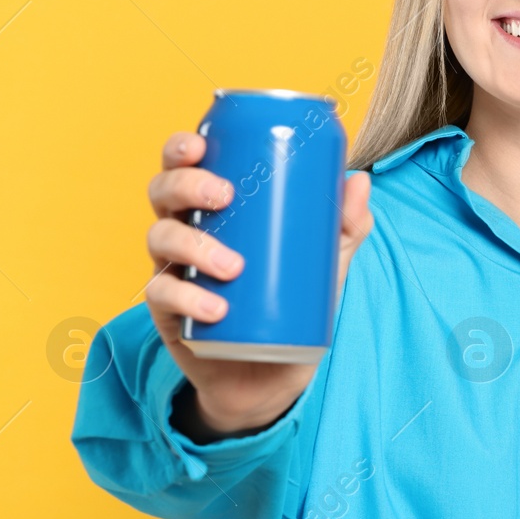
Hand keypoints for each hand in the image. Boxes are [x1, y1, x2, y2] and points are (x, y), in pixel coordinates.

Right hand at [142, 131, 373, 434]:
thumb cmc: (292, 302)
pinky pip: (161, 295)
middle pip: (163, 191)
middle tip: (224, 196)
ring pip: (160, 238)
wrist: (273, 375)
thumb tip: (359, 180)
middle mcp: (186, 231)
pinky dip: (187, 298)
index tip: (200, 144)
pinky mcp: (169, 314)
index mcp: (215, 208)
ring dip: (193, 245)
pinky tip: (216, 308)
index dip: (181, 147)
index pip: (185, 164)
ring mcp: (174, 270)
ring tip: (233, 266)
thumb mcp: (324, 263)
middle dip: (186, 184)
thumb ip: (345, 225)